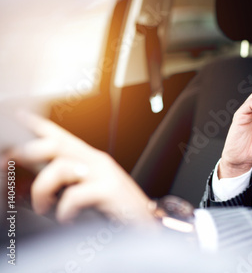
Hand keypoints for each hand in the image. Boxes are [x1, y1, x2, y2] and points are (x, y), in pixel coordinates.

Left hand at [4, 111, 155, 224]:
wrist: (147, 225)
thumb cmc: (119, 210)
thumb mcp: (92, 191)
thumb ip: (70, 182)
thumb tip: (40, 183)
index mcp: (91, 160)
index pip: (62, 136)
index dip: (39, 125)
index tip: (20, 116)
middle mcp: (97, 161)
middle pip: (57, 144)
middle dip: (28, 151)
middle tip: (10, 163)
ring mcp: (105, 174)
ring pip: (61, 166)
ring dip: (43, 189)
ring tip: (44, 206)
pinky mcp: (110, 190)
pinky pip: (75, 194)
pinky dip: (64, 210)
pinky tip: (67, 218)